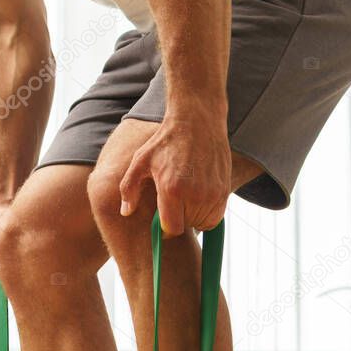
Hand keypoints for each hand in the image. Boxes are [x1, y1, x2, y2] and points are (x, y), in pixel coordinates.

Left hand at [119, 112, 230, 235]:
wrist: (198, 121)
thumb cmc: (166, 141)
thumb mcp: (141, 160)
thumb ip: (129, 188)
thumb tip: (125, 212)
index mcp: (172, 189)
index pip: (171, 229)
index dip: (165, 227)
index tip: (162, 218)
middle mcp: (195, 194)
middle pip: (186, 226)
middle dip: (178, 218)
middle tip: (174, 199)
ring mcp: (213, 193)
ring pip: (202, 223)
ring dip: (193, 215)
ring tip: (186, 195)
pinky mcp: (225, 190)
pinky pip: (215, 216)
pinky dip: (207, 212)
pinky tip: (198, 196)